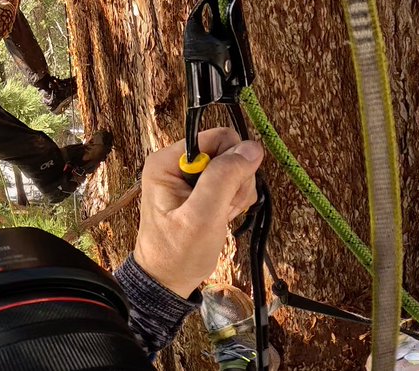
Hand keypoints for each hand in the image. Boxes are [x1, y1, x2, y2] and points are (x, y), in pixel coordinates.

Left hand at [132, 128, 263, 297]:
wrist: (169, 279)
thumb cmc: (177, 253)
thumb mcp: (201, 217)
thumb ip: (224, 179)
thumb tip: (251, 147)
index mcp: (167, 160)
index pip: (218, 138)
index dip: (233, 162)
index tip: (228, 193)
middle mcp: (177, 162)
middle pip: (229, 152)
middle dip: (235, 182)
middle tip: (222, 210)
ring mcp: (191, 175)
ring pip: (235, 168)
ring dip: (236, 194)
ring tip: (220, 217)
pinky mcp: (202, 188)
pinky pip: (233, 182)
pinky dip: (235, 201)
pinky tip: (222, 217)